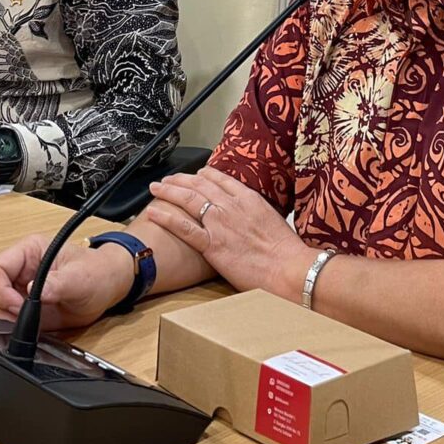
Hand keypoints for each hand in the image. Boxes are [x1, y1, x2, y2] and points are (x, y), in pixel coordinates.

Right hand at [0, 233, 131, 329]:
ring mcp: (18, 291)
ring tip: (27, 325)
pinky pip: (3, 321)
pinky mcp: (22, 310)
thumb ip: (58, 283)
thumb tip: (34, 291)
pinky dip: (8, 330)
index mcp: (27, 252)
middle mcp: (18, 271)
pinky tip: (27, 332)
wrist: (107, 288)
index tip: (17, 307)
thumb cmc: (96, 273)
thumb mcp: (81, 277)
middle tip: (21, 320)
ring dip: (2, 320)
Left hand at [147, 167, 313, 300]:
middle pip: (199, 185)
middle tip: (168, 179)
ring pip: (187, 199)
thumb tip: (250, 216)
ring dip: (168, 191)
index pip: (220, 179)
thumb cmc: (286, 252)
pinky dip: (166, 217)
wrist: (289, 269)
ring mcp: (220, 223)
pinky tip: (153, 211)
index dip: (203, 175)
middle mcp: (231, 205)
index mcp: (248, 198)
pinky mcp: (212, 244)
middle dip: (180, 179)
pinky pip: (183, 227)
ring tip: (155, 188)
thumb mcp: (272, 221)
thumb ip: (255, 213)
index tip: (194, 174)